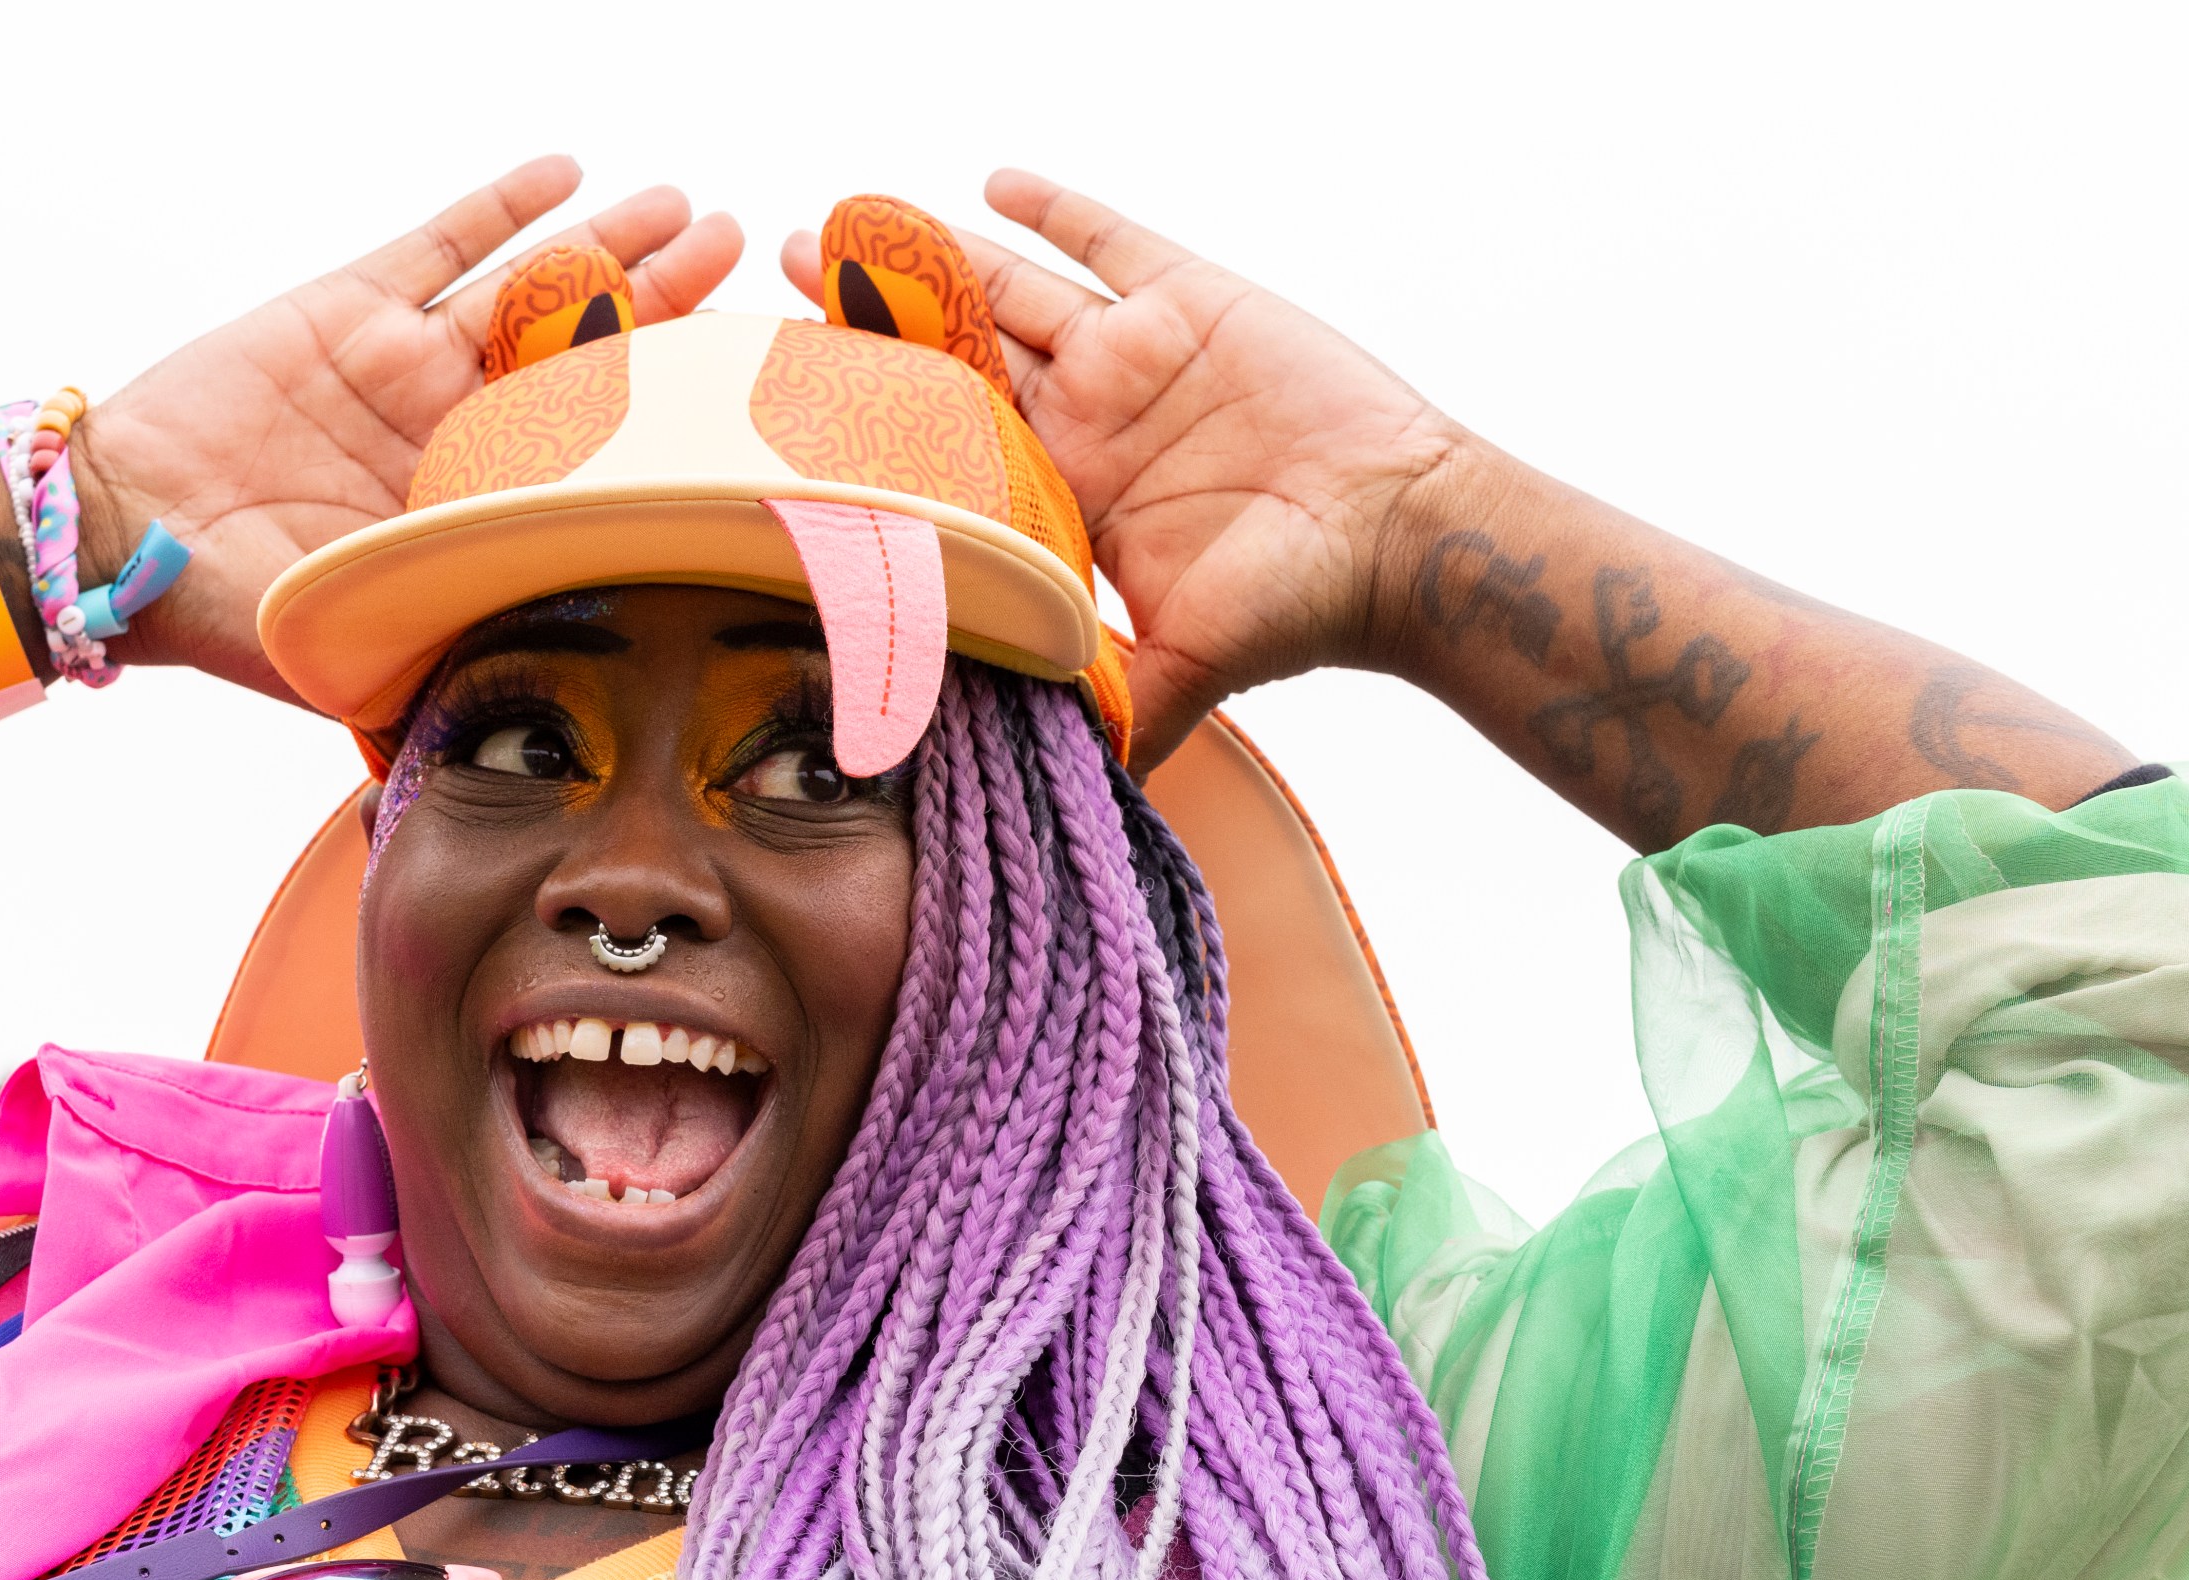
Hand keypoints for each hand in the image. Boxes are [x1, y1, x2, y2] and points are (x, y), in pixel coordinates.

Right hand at [78, 160, 742, 701]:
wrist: (117, 532)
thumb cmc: (230, 607)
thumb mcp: (354, 646)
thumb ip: (442, 662)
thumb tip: (539, 737)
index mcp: (471, 511)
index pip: (593, 459)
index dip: (667, 423)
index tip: (742, 393)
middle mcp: (453, 430)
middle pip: (582, 356)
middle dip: (663, 306)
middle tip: (737, 253)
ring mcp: (406, 362)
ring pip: (530, 289)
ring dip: (608, 245)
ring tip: (682, 204)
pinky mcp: (352, 303)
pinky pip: (440, 241)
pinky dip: (502, 206)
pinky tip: (566, 172)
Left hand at [784, 172, 1457, 767]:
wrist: (1403, 536)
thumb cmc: (1298, 608)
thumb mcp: (1187, 670)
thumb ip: (1114, 709)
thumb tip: (1053, 786)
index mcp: (1068, 500)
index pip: (946, 449)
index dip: (876, 419)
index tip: (799, 397)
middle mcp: (1087, 423)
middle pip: (954, 355)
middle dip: (872, 318)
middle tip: (785, 281)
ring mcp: (1134, 357)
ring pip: (1008, 290)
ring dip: (929, 254)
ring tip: (847, 219)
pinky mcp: (1189, 300)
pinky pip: (1107, 239)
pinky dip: (1053, 210)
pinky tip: (989, 184)